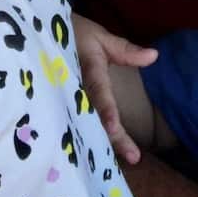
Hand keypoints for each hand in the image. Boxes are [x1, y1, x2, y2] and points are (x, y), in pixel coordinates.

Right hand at [73, 13, 155, 165]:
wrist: (43, 36)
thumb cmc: (76, 35)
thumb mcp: (100, 38)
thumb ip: (126, 51)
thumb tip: (155, 56)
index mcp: (86, 70)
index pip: (98, 92)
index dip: (106, 110)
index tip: (113, 128)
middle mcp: (74, 89)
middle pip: (94, 118)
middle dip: (113, 138)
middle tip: (134, 157)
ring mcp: (66, 99)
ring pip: (85, 126)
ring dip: (103, 144)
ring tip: (126, 160)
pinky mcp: (63, 106)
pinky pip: (78, 124)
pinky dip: (91, 140)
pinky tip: (103, 156)